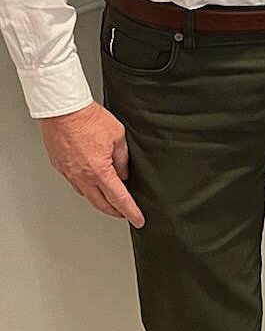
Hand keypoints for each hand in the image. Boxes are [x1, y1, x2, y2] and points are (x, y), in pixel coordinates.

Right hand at [40, 101, 142, 226]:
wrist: (63, 110)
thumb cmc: (88, 119)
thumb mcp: (118, 136)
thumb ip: (123, 158)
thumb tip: (123, 172)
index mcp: (99, 171)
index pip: (119, 198)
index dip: (130, 211)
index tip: (138, 219)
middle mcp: (82, 176)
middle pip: (101, 203)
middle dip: (115, 211)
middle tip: (124, 214)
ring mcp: (69, 173)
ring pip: (86, 195)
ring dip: (100, 200)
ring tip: (110, 200)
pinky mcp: (60, 167)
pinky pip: (75, 183)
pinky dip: (86, 187)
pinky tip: (92, 183)